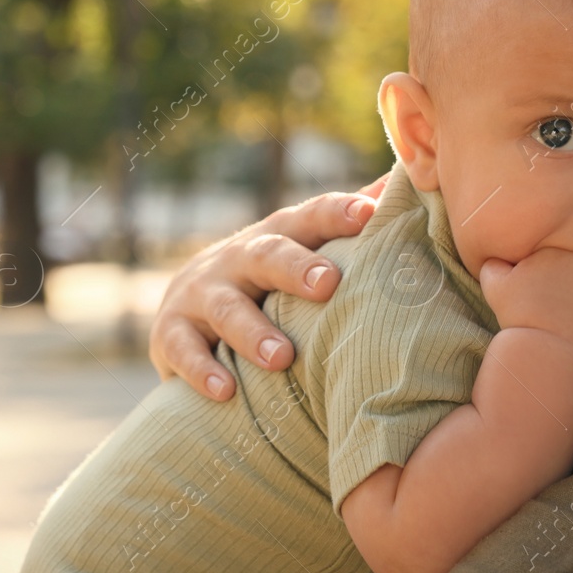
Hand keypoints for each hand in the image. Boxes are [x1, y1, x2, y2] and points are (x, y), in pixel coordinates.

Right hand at [148, 178, 387, 400]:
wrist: (184, 308)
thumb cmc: (266, 281)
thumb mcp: (300, 247)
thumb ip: (343, 223)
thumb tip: (400, 181)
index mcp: (277, 237)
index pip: (309, 218)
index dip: (336, 213)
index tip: (368, 214)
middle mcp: (237, 258)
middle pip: (267, 256)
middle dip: (296, 267)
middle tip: (329, 283)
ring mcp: (200, 294)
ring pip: (225, 308)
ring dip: (253, 331)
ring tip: (281, 357)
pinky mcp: (171, 333)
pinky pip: (184, 350)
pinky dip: (202, 370)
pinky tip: (226, 392)